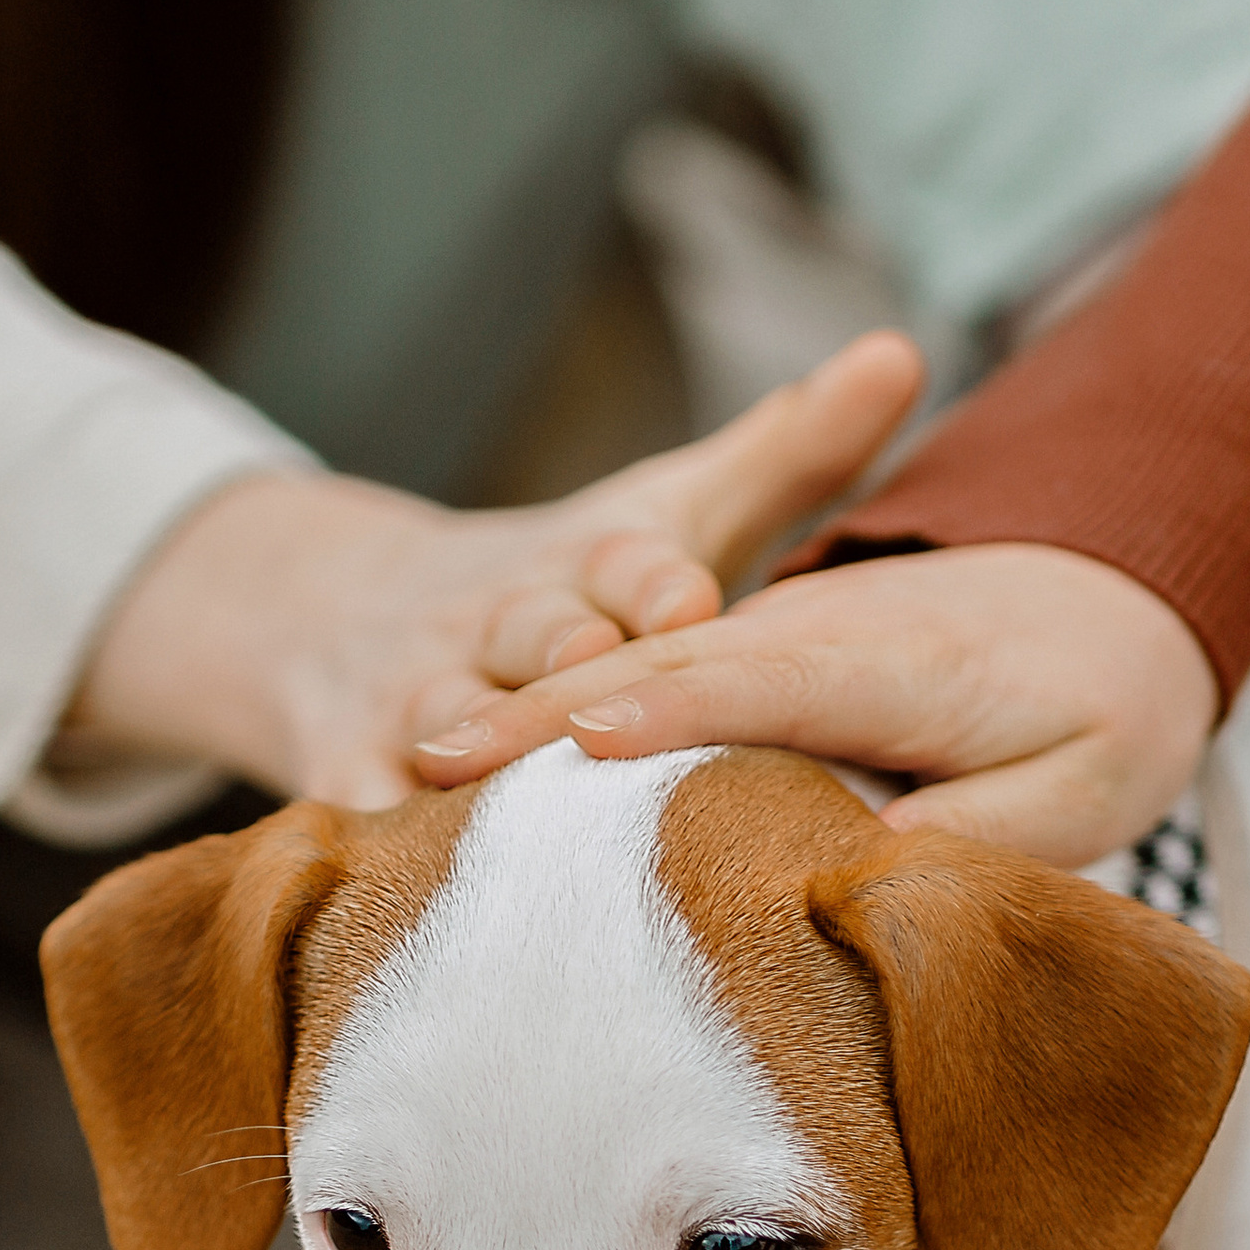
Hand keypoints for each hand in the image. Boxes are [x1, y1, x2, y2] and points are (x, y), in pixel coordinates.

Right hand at [67, 330, 922, 808]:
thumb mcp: (671, 511)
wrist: (345, 618)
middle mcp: (499, 620)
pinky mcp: (349, 769)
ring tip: (491, 799)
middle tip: (584, 666)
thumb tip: (903, 351)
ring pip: (444, 726)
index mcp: (590, 565)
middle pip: (528, 635)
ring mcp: (418, 695)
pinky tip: (403, 898)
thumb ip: (789, 451)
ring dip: (465, 756)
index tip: (687, 594)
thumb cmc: (575, 587)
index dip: (650, 579)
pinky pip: (362, 815)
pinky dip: (376, 848)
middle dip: (554, 651)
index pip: (625, 564)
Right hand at [411, 540, 1219, 868]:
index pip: (764, 673)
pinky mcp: (743, 652)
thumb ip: (992, 830)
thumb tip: (876, 885)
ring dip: (515, 711)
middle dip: (543, 708)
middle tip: (432, 759)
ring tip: (414, 765)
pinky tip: (461, 780)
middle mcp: (806, 626)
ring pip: (619, 666)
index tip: (584, 733)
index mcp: (894, 652)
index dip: (673, 704)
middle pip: (654, 662)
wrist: (1111, 598)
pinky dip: (541, 724)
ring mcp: (764, 631)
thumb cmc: (1106, 701)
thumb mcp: (1091, 779)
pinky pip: (633, 683)